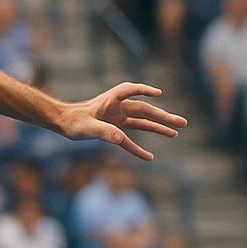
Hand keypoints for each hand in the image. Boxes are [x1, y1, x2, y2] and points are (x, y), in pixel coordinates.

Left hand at [52, 82, 188, 160]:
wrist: (63, 123)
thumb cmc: (72, 121)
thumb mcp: (87, 127)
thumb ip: (103, 131)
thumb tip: (120, 139)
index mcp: (111, 100)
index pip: (130, 90)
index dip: (143, 91)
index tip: (157, 94)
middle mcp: (118, 107)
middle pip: (145, 110)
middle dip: (163, 117)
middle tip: (183, 123)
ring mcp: (118, 118)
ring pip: (142, 122)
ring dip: (158, 127)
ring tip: (176, 132)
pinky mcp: (114, 129)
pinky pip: (129, 139)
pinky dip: (138, 148)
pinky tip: (149, 157)